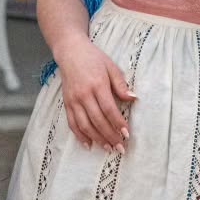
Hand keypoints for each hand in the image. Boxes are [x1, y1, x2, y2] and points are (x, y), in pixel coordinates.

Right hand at [54, 35, 135, 150]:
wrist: (70, 51)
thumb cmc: (93, 58)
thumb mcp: (111, 67)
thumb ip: (121, 84)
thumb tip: (133, 98)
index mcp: (97, 85)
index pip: (109, 109)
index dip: (118, 123)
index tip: (127, 134)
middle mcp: (84, 95)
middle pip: (97, 120)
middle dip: (110, 136)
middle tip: (120, 147)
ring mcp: (73, 100)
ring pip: (84, 125)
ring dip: (97, 139)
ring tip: (107, 148)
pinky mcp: (66, 103)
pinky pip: (72, 123)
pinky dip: (79, 135)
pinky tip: (88, 144)